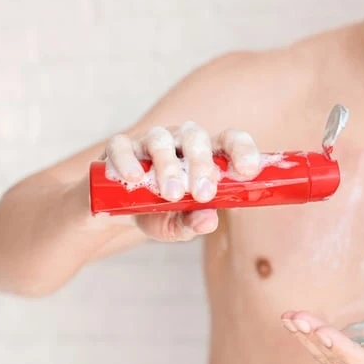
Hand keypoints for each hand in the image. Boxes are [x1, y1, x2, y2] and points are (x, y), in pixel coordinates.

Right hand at [101, 122, 260, 240]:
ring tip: (172, 194)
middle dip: (202, 165)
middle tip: (203, 194)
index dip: (242, 150)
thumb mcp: (176, 225)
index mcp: (204, 154)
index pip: (229, 140)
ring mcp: (149, 141)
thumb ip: (193, 223)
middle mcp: (180, 141)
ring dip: (168, 166)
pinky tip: (134, 177)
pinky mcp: (120, 146)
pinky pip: (123, 145)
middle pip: (196, 138)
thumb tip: (209, 220)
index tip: (247, 171)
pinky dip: (128, 159)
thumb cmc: (157, 212)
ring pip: (161, 140)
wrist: (116, 211)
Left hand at [281, 300, 363, 363]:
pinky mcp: (346, 346)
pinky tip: (289, 317)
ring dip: (305, 335)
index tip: (325, 332)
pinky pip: (321, 342)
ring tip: (288, 317)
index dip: (344, 350)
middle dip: (317, 340)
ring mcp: (356, 359)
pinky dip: (305, 329)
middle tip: (299, 321)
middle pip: (339, 359)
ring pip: (325, 352)